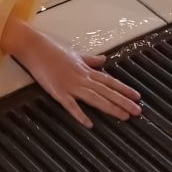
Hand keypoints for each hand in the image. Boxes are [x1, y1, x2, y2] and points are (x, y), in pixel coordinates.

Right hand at [18, 37, 141, 128]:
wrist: (34, 47)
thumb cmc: (52, 50)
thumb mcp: (75, 54)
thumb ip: (90, 60)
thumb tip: (103, 60)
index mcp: (86, 70)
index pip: (109, 81)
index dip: (124, 89)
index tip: (137, 96)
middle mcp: (82, 78)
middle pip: (106, 91)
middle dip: (123, 102)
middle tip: (138, 111)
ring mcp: (70, 85)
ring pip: (95, 98)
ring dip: (110, 108)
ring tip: (124, 117)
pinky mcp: (58, 92)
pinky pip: (70, 105)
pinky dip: (80, 114)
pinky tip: (89, 124)